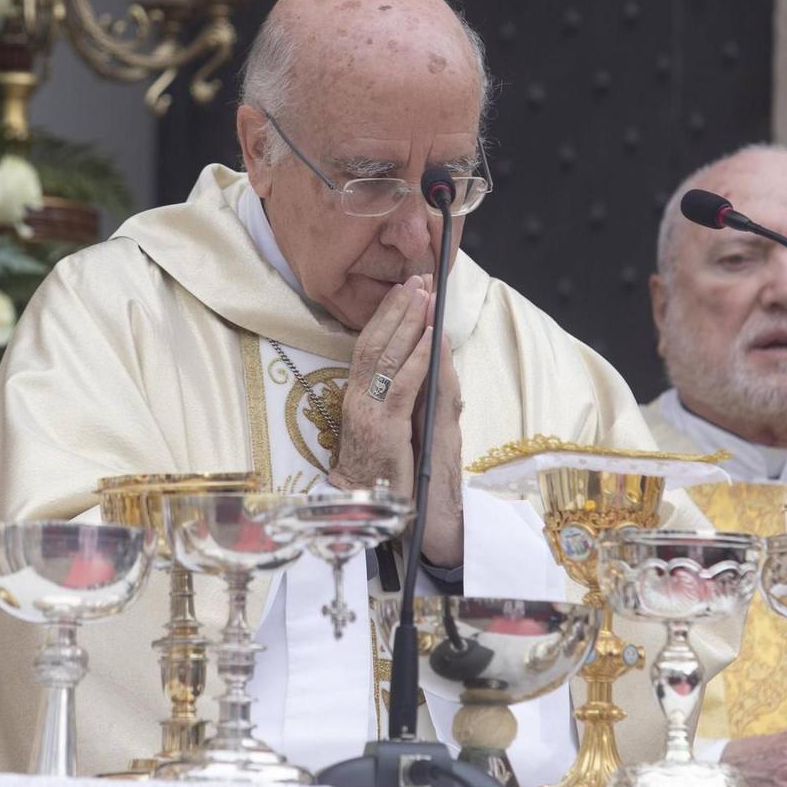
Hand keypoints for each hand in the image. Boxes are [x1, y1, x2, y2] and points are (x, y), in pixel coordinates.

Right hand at [334, 275, 462, 562]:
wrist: (371, 508)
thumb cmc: (381, 468)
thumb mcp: (388, 423)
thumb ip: (396, 391)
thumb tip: (416, 356)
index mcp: (356, 395)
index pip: (367, 344)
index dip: (385, 314)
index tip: (404, 288)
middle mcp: (356, 398)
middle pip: (374, 342)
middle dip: (396, 308)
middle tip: (416, 279)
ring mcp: (368, 412)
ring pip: (386, 356)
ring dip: (407, 323)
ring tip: (423, 296)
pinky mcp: (385, 428)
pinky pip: (402, 385)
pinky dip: (417, 358)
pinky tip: (430, 338)